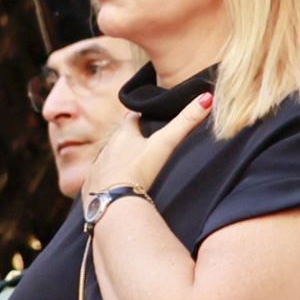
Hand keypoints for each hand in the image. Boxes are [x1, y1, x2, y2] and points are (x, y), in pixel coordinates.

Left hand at [85, 92, 210, 208]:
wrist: (112, 202)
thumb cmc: (138, 170)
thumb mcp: (165, 144)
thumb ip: (185, 123)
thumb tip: (207, 98)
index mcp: (123, 136)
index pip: (131, 119)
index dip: (139, 116)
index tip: (145, 114)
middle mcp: (106, 149)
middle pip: (117, 138)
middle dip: (127, 136)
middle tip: (138, 136)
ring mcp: (97, 168)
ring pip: (107, 157)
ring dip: (116, 156)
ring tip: (127, 159)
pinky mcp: (92, 187)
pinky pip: (98, 179)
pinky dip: (106, 178)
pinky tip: (111, 182)